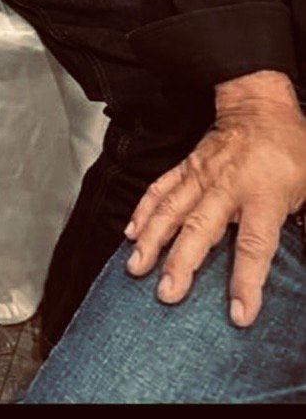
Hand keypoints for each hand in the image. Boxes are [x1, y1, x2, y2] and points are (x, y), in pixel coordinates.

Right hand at [124, 93, 305, 325]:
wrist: (258, 104)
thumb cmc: (288, 148)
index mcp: (263, 195)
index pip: (255, 245)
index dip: (247, 281)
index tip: (239, 313)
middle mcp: (227, 187)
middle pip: (201, 229)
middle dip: (181, 262)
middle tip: (167, 293)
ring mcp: (202, 175)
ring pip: (172, 210)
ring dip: (152, 240)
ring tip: (136, 267)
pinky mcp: (186, 167)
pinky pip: (160, 188)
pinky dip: (143, 211)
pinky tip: (131, 233)